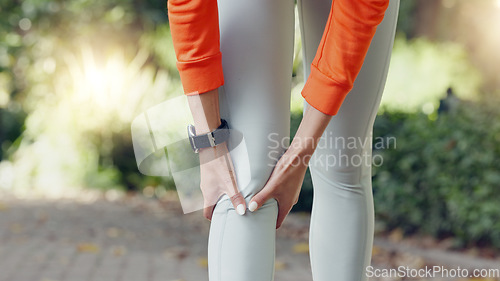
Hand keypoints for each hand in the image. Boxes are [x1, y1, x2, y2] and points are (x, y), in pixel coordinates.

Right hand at [198, 142, 245, 219]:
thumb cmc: (219, 163)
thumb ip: (235, 197)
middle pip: (212, 203)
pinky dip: (223, 185)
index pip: (207, 212)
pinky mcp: (211, 171)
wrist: (210, 143)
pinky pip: (216, 182)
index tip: (223, 221)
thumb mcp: (229, 182)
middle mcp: (206, 188)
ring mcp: (207, 180)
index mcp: (208, 195)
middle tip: (233, 210)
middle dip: (221, 207)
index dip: (214, 218)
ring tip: (237, 196)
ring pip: (215, 192)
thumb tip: (242, 212)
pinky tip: (234, 182)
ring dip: (224, 195)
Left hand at [248, 103, 332, 227]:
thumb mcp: (271, 187)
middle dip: (267, 214)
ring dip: (269, 203)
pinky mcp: (289, 184)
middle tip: (254, 216)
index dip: (269, 226)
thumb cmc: (287, 172)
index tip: (259, 227)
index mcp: (287, 205)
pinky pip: (279, 193)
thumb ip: (261, 198)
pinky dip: (271, 194)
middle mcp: (290, 201)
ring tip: (256, 202)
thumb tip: (251, 208)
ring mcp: (290, 192)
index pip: (277, 222)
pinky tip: (263, 189)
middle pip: (277, 212)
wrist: (298, 157)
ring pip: (278, 202)